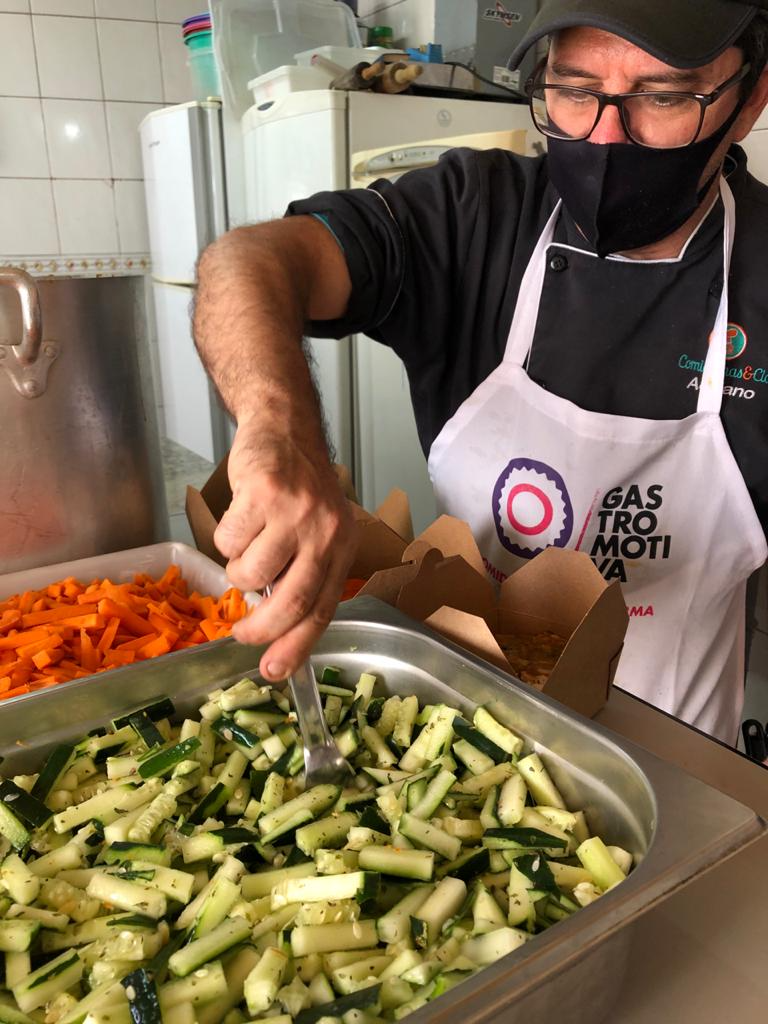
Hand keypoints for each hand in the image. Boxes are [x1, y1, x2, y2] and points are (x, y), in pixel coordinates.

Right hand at [214, 418, 355, 680]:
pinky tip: (240, 516)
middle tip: (242, 634)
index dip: (297, 645)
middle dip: (261, 629)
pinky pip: (228, 541)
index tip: (274, 671)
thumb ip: (306, 574)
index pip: (323, 608)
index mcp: (343, 547)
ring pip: (250, 574)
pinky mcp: (263, 493)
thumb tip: (278, 633)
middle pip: (291, 601)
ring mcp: (295, 512)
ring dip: (237, 570)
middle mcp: (325, 531)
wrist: (285, 428)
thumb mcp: (319, 530)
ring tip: (246, 545)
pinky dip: (225, 537)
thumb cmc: (299, 486)